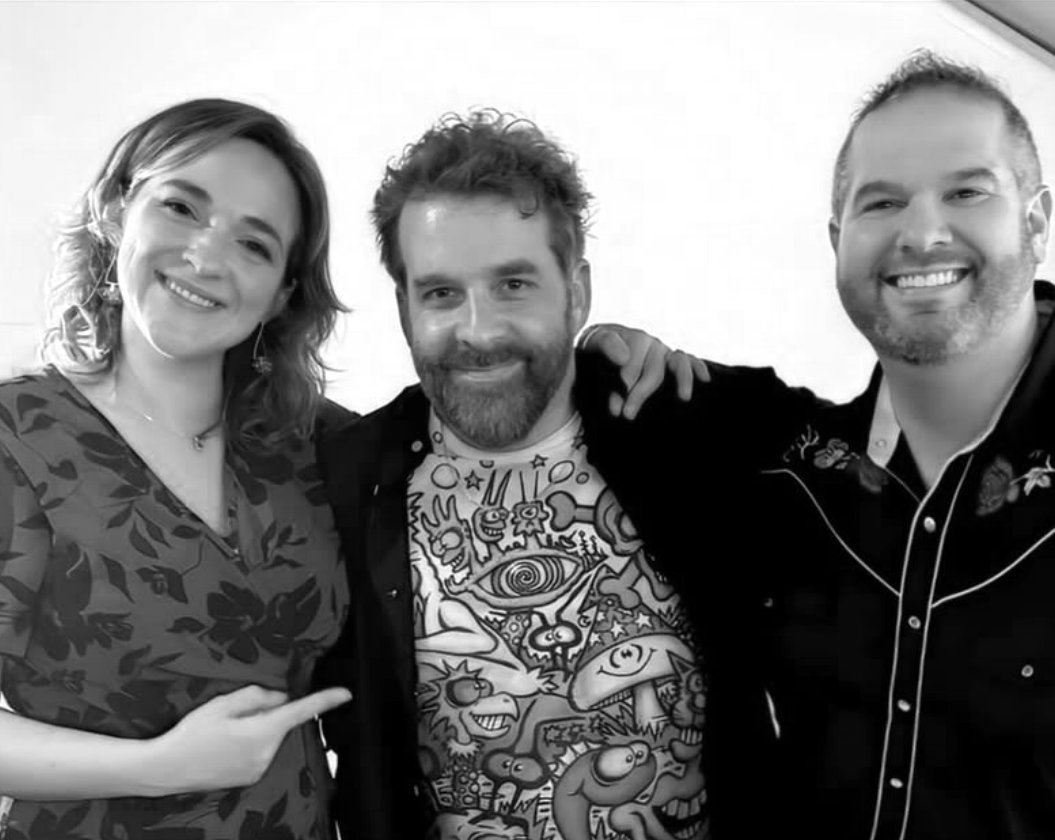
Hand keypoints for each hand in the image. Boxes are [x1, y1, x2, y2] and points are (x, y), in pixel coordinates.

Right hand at [149, 684, 351, 794]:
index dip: (325, 700)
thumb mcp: (223, 703)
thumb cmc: (192, 732)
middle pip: (279, 722)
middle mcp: (266, 753)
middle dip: (266, 712)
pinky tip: (224, 746)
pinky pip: (260, 751)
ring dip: (257, 729)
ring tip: (223, 733)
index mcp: (262, 731)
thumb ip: (257, 696)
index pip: (300, 711)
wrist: (166, 768)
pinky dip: (250, 743)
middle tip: (233, 714)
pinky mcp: (250, 777)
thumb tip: (281, 700)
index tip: (345, 694)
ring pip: (269, 736)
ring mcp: (258, 769)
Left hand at [580, 323, 709, 418]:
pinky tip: (704, 380)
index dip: (624, 384)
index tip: (615, 408)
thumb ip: (605, 346)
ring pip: (678, 362)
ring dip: (682, 380)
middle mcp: (650, 343)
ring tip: (684, 398)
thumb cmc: (595, 356)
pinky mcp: (673, 362)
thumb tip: (623, 357)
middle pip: (653, 369)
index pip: (631, 361)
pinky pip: (689, 362)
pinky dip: (698, 368)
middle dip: (640, 394)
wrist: (596, 358)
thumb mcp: (593, 346)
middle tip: (626, 415)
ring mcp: (663, 353)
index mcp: (630, 337)